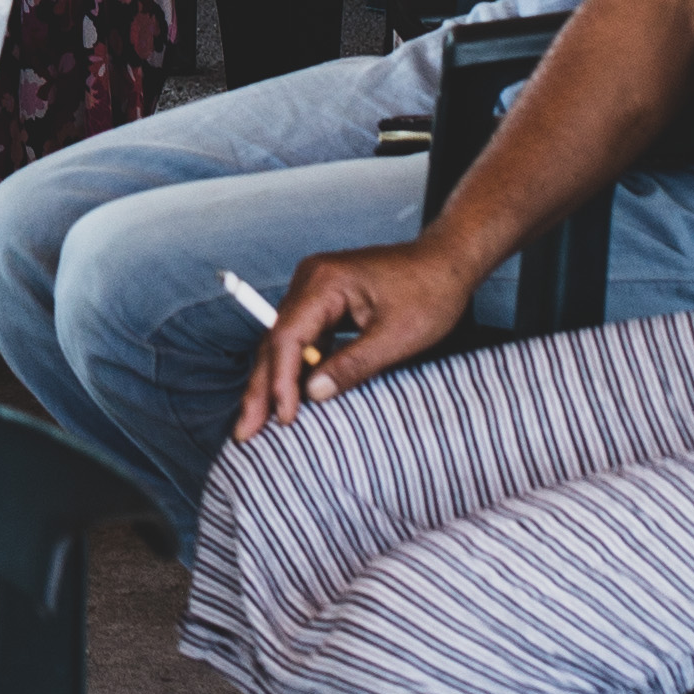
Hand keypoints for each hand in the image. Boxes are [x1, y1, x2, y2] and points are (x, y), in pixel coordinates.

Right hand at [231, 240, 476, 436]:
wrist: (447, 262)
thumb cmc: (430, 292)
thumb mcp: (396, 337)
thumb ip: (352, 365)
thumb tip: (312, 395)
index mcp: (323, 282)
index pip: (287, 337)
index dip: (281, 381)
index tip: (284, 418)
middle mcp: (310, 281)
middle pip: (275, 340)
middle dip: (261, 387)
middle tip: (246, 430)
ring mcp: (315, 289)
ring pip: (284, 342)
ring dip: (274, 381)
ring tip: (260, 422)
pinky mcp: (325, 301)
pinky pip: (302, 339)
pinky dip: (295, 369)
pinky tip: (289, 397)